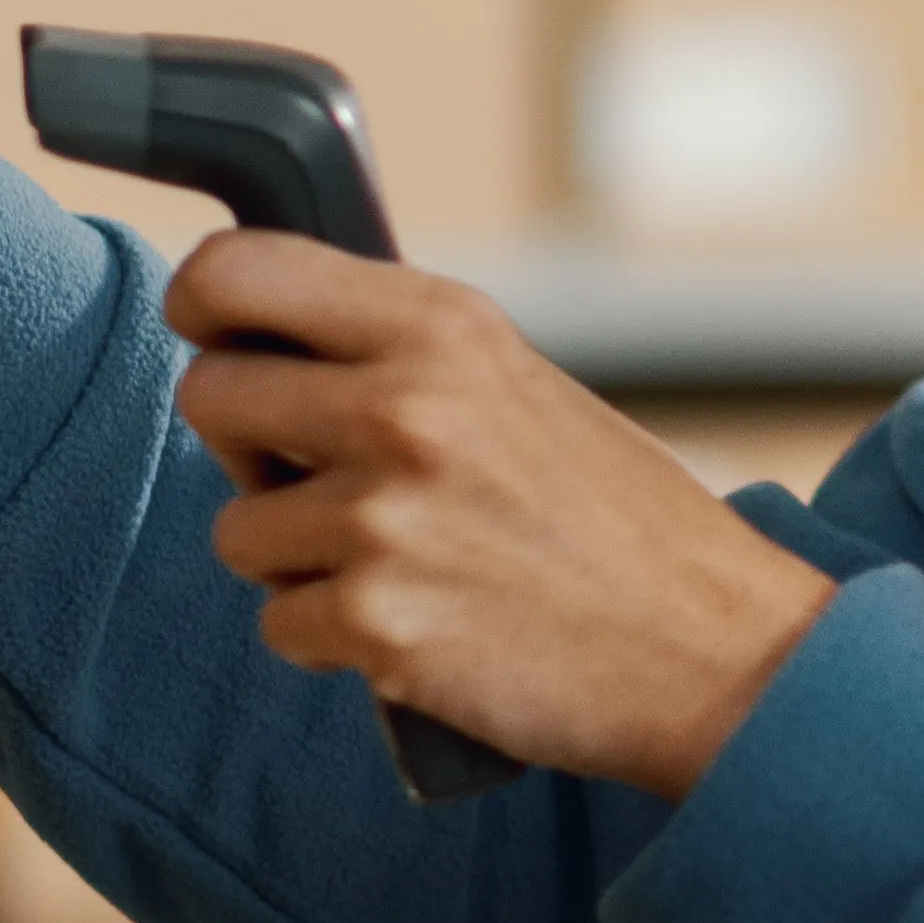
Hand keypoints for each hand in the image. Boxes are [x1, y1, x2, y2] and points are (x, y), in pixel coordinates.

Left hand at [163, 232, 833, 793]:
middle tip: (319, 477)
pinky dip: (336, 640)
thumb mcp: (520, 386)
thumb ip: (403, 356)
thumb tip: (263, 343)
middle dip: (247, 446)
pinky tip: (420, 629)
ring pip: (239, 531)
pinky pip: (282, 626)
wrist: (720, 651)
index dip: (204, 302)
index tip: (211, 329)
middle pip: (212, 397)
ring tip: (403, 566)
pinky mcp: (379, 626)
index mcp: (443, 328)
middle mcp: (405, 408)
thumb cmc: (623, 522)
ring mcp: (386, 520)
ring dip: (297, 560)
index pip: (242, 271)